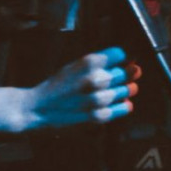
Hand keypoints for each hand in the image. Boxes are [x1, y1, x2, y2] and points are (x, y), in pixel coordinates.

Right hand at [21, 47, 139, 129]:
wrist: (38, 107)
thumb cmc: (59, 84)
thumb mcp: (77, 65)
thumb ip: (102, 62)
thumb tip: (132, 63)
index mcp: (89, 62)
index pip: (121, 54)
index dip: (122, 58)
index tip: (120, 62)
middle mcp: (95, 79)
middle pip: (127, 72)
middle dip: (125, 74)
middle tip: (116, 78)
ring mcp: (97, 98)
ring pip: (127, 90)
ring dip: (125, 89)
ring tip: (118, 90)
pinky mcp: (97, 115)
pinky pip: (123, 108)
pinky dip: (124, 106)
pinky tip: (122, 103)